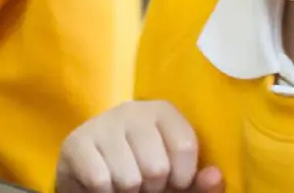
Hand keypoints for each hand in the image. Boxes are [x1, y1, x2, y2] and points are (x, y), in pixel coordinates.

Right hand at [55, 101, 223, 192]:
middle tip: (143, 184)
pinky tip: (104, 185)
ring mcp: (102, 124)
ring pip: (129, 179)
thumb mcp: (175, 178)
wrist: (90, 171)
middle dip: (152, 188)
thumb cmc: (140, 171)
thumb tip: (216, 176)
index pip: (184, 146)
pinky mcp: (76, 142)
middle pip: (157, 168)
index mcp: (162, 112)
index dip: (182, 177)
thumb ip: (199, 182)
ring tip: (123, 184)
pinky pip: (101, 182)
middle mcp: (132, 110)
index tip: (173, 182)